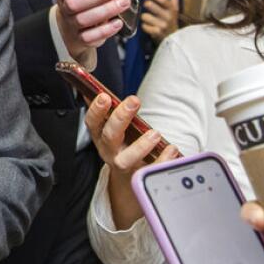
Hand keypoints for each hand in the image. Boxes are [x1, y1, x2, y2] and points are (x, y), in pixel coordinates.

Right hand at [53, 0, 130, 57]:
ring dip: (106, 10)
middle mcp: (65, 7)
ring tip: (123, 2)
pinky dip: (104, 31)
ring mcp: (72, 24)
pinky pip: (89, 37)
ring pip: (84, 20)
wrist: (75, 22)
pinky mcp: (82, 38)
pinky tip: (118, 22)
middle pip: (75, 4)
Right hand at [86, 93, 177, 227]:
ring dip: (140, 145)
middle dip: (120, 118)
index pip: (92, 122)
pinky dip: (163, 159)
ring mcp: (123, 165)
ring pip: (126, 159)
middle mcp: (109, 151)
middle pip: (110, 136)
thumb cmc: (122, 143)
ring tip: (155, 133)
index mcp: (100, 136)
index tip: (105, 97)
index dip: (96, 110)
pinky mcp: (139, 175)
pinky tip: (171, 149)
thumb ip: (106, 110)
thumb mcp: (112, 127)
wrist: (128, 175)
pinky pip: (151, 170)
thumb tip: (95, 88)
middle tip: (134, 101)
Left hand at [141, 0, 179, 41]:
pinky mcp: (157, 33)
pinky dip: (144, 26)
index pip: (163, 0)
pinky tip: (148, 26)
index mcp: (172, 9)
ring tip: (148, 18)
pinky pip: (144, 26)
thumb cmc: (171, 21)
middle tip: (146, 4)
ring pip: (145, 16)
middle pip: (151, 6)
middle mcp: (168, 17)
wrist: (174, 39)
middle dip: (147, 4)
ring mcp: (162, 25)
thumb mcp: (175, 9)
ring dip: (144, 16)